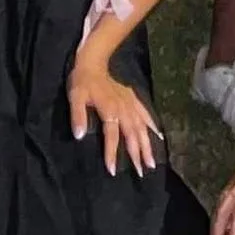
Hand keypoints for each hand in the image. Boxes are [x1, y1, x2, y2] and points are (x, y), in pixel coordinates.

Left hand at [67, 52, 162, 175]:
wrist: (93, 61)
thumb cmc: (82, 82)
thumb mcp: (75, 97)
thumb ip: (78, 116)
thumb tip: (79, 136)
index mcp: (109, 110)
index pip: (112, 135)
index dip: (112, 153)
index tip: (112, 170)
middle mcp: (123, 108)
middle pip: (132, 134)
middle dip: (137, 153)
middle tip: (143, 172)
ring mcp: (131, 103)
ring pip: (142, 127)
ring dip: (147, 144)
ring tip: (152, 162)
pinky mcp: (133, 99)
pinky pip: (146, 114)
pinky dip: (153, 125)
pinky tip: (159, 136)